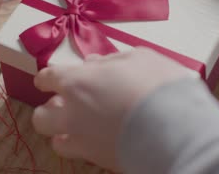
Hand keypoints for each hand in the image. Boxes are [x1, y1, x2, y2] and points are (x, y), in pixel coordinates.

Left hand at [32, 48, 195, 169]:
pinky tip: (98, 139)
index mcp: (77, 83)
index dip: (46, 78)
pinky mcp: (99, 161)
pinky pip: (80, 155)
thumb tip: (93, 64)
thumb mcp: (138, 58)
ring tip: (79, 126)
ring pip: (56, 142)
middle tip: (66, 104)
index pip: (48, 78)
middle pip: (41, 116)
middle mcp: (72, 114)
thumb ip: (110, 61)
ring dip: (62, 131)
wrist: (176, 129)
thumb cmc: (157, 84)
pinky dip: (83, 146)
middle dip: (49, 109)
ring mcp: (83, 142)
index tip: (48, 79)